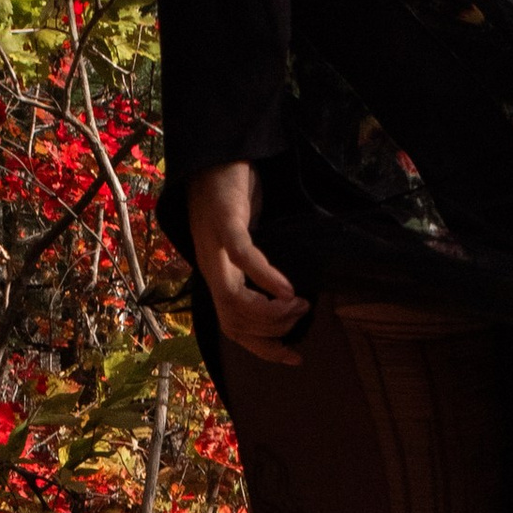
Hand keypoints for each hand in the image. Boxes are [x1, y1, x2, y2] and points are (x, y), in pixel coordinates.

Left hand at [188, 163, 308, 361]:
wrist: (214, 155)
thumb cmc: (234, 197)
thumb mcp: (247, 240)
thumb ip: (257, 268)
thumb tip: (290, 295)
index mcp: (217, 275)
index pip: (234, 327)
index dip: (263, 349)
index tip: (295, 357)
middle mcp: (211, 267)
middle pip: (233, 321)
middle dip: (270, 332)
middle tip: (301, 317)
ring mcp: (214, 246)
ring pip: (233, 299)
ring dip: (269, 311)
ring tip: (299, 305)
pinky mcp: (225, 221)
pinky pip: (242, 257)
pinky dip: (264, 276)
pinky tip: (287, 288)